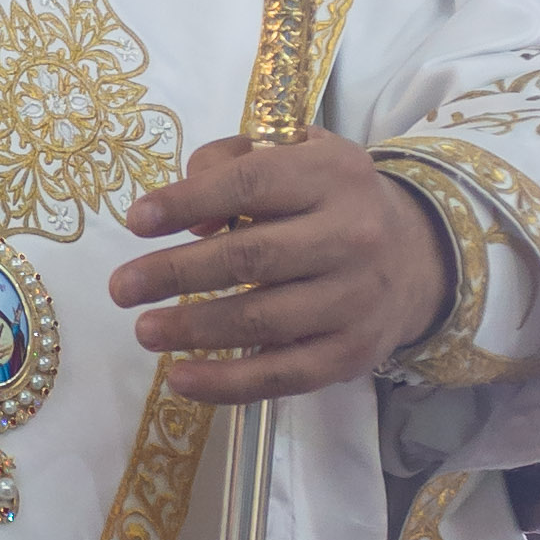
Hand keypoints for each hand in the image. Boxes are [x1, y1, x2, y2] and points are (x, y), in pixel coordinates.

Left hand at [108, 133, 454, 403]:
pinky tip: (182, 379)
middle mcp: (352, 236)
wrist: (417, 256)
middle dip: (177, 272)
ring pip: (263, 319)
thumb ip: (233, 164)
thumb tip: (192, 218)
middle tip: (121, 287)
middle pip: (251, 257)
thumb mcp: (294, 155)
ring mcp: (355, 300)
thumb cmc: (331, 200)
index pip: (251, 185)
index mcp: (333, 175)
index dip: (188, 202)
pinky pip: (284, 374)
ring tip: (144, 330)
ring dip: (194, 329)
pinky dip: (228, 384)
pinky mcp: (352, 353)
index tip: (136, 221)